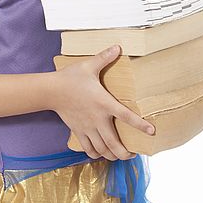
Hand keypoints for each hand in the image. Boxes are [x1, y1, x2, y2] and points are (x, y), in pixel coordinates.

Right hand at [50, 44, 155, 160]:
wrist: (51, 90)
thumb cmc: (71, 77)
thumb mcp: (90, 65)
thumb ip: (105, 57)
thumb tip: (118, 47)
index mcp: (104, 102)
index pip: (126, 116)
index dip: (140, 125)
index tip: (151, 131)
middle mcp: (97, 118)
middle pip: (113, 143)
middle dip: (125, 153)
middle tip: (133, 154)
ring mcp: (87, 127)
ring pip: (101, 149)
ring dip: (112, 155)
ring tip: (119, 155)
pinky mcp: (78, 131)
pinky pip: (88, 149)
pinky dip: (95, 154)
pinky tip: (100, 152)